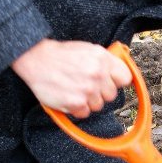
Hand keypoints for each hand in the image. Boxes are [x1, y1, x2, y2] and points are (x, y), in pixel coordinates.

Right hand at [12, 38, 130, 117]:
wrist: (36, 59)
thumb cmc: (61, 55)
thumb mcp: (88, 49)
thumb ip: (105, 61)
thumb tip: (120, 74)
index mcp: (102, 59)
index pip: (125, 78)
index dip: (116, 81)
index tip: (109, 82)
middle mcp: (97, 74)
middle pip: (111, 95)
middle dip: (100, 92)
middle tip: (85, 85)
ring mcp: (87, 90)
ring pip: (98, 106)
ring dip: (88, 101)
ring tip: (74, 89)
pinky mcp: (75, 103)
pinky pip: (84, 113)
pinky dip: (77, 108)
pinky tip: (68, 96)